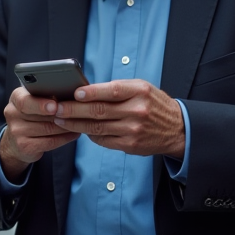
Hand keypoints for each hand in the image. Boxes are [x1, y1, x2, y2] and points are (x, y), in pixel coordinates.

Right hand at [0, 86, 79, 182]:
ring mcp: (16, 132)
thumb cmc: (31, 116)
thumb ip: (45, 96)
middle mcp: (12, 114)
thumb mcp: (33, 102)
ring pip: (48, 129)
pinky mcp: (24, 147)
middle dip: (61, 114)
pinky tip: (74, 133)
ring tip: (79, 122)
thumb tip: (70, 95)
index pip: (25, 100)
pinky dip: (65, 137)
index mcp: (15, 98)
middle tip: (77, 113)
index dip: (41, 104)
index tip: (55, 106)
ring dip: (66, 125)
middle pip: (40, 116)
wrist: (16, 141)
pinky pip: (50, 142)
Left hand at [50, 80, 185, 158]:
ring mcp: (133, 130)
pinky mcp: (130, 145)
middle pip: (99, 111)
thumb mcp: (142, 88)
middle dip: (74, 110)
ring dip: (75, 124)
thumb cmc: (154, 104)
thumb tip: (86, 91)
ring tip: (60, 119)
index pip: (112, 91)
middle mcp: (137, 111)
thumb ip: (117, 89)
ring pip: (97, 127)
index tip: (74, 93)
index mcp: (140, 92)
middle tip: (57, 108)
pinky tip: (79, 129)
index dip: (91, 92)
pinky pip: (103, 140)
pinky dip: (89, 134)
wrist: (177, 129)